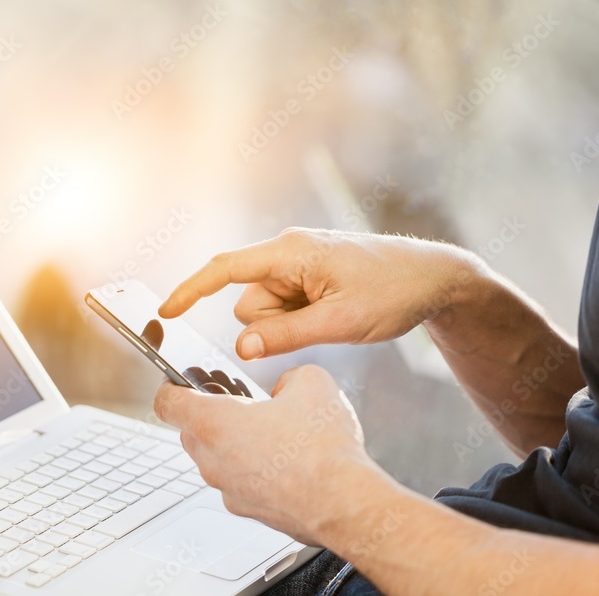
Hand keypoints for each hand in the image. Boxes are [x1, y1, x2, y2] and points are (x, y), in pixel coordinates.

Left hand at [153, 364, 372, 544]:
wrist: (344, 502)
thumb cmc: (322, 450)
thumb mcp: (310, 382)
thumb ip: (288, 376)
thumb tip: (288, 386)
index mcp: (215, 424)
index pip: (167, 403)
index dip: (171, 386)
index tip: (180, 381)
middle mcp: (213, 461)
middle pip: (190, 431)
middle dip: (210, 412)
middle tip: (236, 400)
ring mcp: (229, 490)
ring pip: (215, 458)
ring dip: (232, 442)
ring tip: (269, 429)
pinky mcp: (249, 510)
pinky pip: (239, 482)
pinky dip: (252, 469)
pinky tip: (285, 460)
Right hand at [159, 228, 477, 359]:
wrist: (434, 278)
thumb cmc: (393, 290)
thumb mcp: (340, 321)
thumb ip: (286, 335)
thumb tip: (243, 347)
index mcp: (290, 252)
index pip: (225, 269)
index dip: (191, 291)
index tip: (164, 312)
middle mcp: (288, 254)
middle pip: (248, 304)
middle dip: (271, 326)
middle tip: (321, 323)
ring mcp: (298, 266)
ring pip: (266, 312)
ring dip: (290, 326)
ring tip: (336, 316)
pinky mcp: (308, 278)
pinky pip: (285, 310)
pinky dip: (300, 321)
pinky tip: (336, 314)